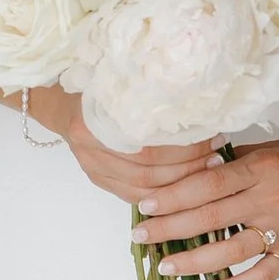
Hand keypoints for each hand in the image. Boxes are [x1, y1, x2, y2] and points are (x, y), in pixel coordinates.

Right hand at [20, 82, 208, 211]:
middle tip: (217, 156)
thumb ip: (152, 97)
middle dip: (188, 167)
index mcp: (94, 121)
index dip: (186, 147)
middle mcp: (90, 148)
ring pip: (142, 189)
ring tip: (207, 170)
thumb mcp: (122, 82)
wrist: (61, 101)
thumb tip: (201, 106)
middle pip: (147, 171)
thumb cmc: (96, 85)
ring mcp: (92, 167)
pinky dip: (161, 196)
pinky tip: (183, 187)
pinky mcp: (98, 179)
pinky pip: (132, 196)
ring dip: (179, 183)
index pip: (148, 147)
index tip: (214, 136)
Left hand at [131, 126, 278, 279]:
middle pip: (212, 218)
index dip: (173, 196)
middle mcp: (275, 198)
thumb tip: (187, 173)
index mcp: (264, 167)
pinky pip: (262, 276)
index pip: (208, 183)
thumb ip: (233, 162)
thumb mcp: (272, 149)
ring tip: (165, 265)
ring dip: (194, 261)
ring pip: (232, 251)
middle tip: (140, 236)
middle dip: (170, 229)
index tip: (145, 205)